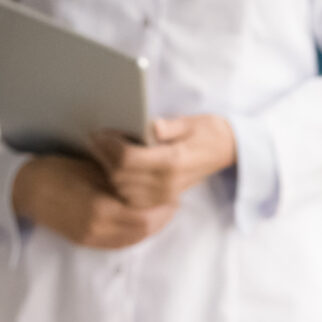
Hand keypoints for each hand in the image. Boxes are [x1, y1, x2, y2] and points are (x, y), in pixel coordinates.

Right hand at [10, 154, 176, 249]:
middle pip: (142, 230)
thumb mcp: (94, 167)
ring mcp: (89, 238)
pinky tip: (141, 219)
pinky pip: (118, 243)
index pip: (144, 215)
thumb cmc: (60, 170)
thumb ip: (121, 177)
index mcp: (100, 208)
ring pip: (132, 239)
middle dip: (161, 216)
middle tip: (172, 201)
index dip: (163, 205)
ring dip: (150, 226)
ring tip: (161, 209)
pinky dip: (134, 233)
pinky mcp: (84, 241)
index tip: (173, 191)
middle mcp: (96, 229)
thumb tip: (150, 177)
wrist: (26, 189)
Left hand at [91, 114, 237, 211]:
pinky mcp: (163, 199)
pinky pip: (130, 199)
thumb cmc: (208, 131)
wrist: (226, 149)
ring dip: (107, 171)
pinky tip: (114, 170)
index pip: (128, 159)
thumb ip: (169, 126)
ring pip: (121, 190)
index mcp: (173, 160)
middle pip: (120, 176)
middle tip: (94, 140)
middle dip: (102, 157)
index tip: (99, 133)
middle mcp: (167, 182)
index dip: (108, 146)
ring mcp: (164, 194)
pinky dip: (118, 185)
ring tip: (101, 152)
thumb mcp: (190, 122)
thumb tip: (151, 126)